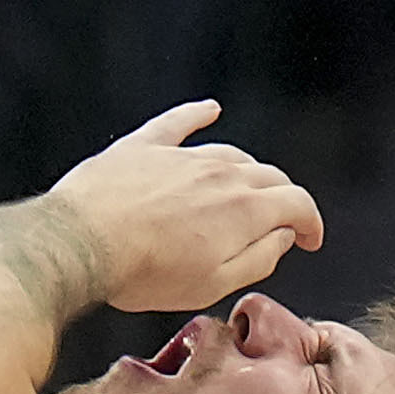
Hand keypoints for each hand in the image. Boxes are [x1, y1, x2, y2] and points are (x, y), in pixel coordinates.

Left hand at [42, 100, 322, 313]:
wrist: (82, 243)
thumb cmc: (144, 272)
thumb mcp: (213, 284)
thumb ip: (258, 259)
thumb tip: (283, 239)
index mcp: (245, 210)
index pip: (297, 204)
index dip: (311, 222)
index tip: (310, 238)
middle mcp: (221, 173)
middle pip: (268, 177)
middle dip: (282, 199)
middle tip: (280, 221)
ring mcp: (182, 156)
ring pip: (230, 154)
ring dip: (246, 171)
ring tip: (246, 189)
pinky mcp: (144, 147)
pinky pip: (178, 122)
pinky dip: (197, 114)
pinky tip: (208, 109)